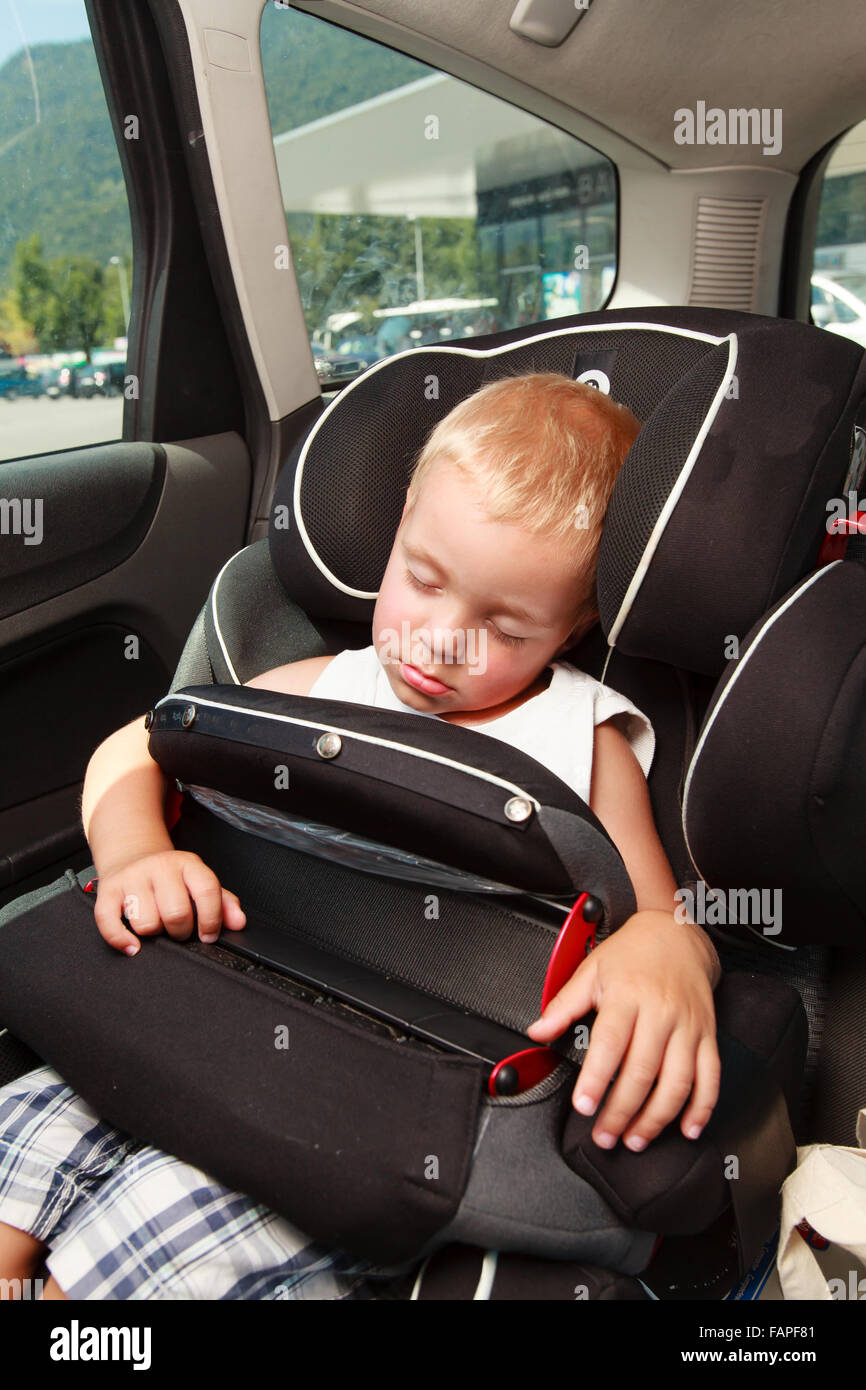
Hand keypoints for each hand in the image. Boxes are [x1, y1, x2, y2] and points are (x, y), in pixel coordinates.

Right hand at [92, 850, 246, 955]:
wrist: (132, 854)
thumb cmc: (170, 876)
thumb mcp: (199, 882)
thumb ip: (223, 902)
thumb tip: (239, 923)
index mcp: (187, 864)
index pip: (206, 891)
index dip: (211, 919)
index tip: (209, 934)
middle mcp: (160, 867)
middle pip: (176, 913)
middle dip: (181, 931)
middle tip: (179, 930)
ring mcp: (132, 878)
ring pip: (145, 923)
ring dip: (153, 933)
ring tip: (156, 925)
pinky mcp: (108, 891)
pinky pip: (108, 922)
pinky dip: (121, 940)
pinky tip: (132, 945)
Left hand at [526, 910, 720, 1151]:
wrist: (678, 933)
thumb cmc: (632, 953)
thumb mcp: (591, 969)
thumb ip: (563, 1004)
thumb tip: (536, 1031)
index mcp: (627, 996)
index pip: (610, 1044)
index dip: (597, 1079)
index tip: (584, 1105)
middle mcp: (660, 1013)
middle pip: (643, 1071)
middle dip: (622, 1111)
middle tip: (605, 1135)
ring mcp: (688, 1026)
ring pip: (678, 1081)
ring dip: (657, 1118)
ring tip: (636, 1138)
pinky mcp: (708, 1035)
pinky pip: (711, 1077)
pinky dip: (702, 1107)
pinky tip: (687, 1128)